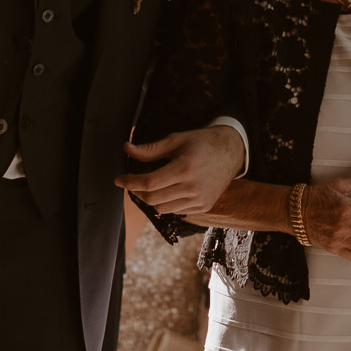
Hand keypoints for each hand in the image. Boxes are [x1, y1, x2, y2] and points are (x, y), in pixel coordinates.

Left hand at [118, 125, 245, 215]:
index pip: (149, 183)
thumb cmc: (202, 142)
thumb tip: (126, 149)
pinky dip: (166, 203)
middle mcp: (193, 188)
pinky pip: (175, 210)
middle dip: (137, 191)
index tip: (119, 179)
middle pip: (152, 199)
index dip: (130, 182)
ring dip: (150, 198)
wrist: (232, 152)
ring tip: (150, 185)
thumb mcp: (176, 140)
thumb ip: (150, 149)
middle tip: (132, 182)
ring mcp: (199, 200)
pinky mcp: (204, 206)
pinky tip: (167, 190)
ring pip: (162, 208)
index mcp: (184, 169)